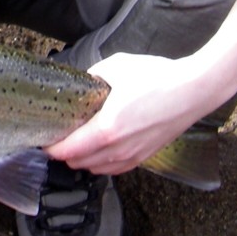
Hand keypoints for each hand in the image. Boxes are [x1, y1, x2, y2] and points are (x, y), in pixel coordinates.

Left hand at [44, 53, 225, 174]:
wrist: (194, 90)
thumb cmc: (158, 77)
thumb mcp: (116, 66)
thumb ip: (93, 77)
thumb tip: (82, 83)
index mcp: (107, 129)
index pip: (68, 150)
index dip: (50, 147)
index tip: (42, 139)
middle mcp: (118, 149)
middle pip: (78, 163)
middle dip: (63, 153)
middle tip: (57, 137)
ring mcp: (133, 156)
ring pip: (96, 168)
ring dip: (82, 159)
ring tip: (76, 143)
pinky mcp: (144, 156)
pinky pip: (114, 168)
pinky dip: (101, 163)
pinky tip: (99, 148)